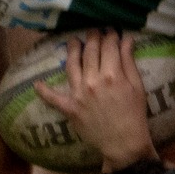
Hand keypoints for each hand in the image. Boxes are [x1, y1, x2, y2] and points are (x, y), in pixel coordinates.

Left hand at [33, 30, 153, 168]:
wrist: (123, 143)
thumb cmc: (134, 114)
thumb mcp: (137, 86)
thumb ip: (129, 61)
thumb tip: (126, 39)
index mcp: (112, 75)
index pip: (109, 46)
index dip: (111, 35)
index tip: (112, 31)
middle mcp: (93, 81)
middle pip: (90, 51)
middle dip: (93, 37)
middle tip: (93, 31)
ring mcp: (79, 94)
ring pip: (72, 65)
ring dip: (72, 50)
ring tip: (72, 41)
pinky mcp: (70, 108)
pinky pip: (53, 99)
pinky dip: (44, 92)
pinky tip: (37, 84)